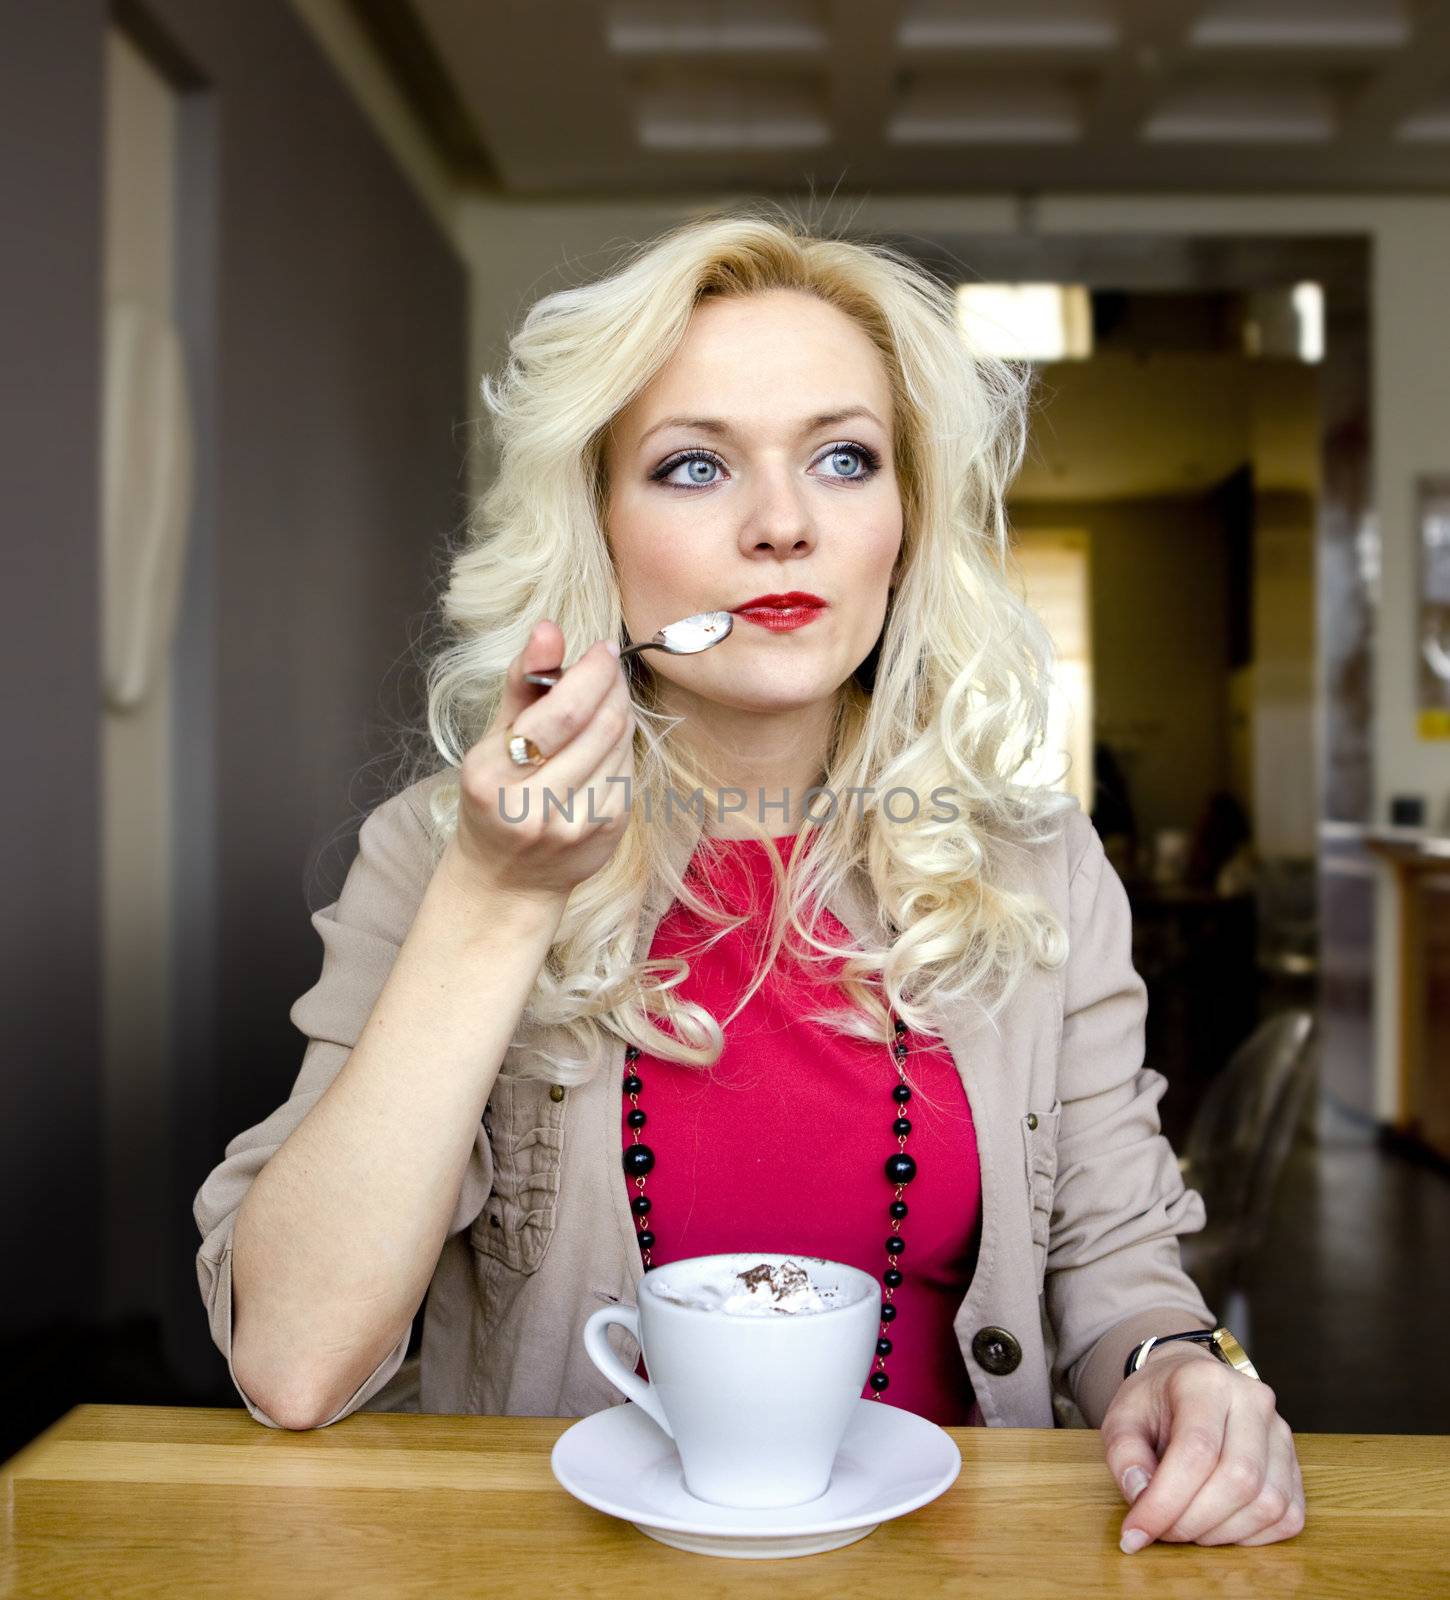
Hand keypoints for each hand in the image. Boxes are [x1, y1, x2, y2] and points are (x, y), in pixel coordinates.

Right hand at [447, 619, 635, 908]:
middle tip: (608, 665)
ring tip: (606, 696)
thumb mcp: (491, 741)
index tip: (602, 649)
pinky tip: (607, 737)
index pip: (562, 715)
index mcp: (494, 778)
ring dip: (620, 710)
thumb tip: (548, 628)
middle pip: (599, 727)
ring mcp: (576, 824)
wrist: (505, 880)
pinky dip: (622, 743)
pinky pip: (628, 769)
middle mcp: (534, 807)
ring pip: (620, 744)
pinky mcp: (607, 832)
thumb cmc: (494, 797)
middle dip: (611, 685)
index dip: (591, 674)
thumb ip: (521, 683)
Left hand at [1102, 1344, 1305, 1552]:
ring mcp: (1281, 1432)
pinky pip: (1288, 1516)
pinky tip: (1218, 1527)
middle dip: (1194, 1521)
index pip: (1197, 1449)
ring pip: (1268, 1503)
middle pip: (1238, 1479)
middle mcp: (1253, 1400)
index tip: (1135, 1533)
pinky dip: (1252, 1536)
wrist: (1188, 1381)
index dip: (1166, 1501)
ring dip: (1223, 1533)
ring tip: (1187, 1527)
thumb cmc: (1154, 1403)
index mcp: (1205, 1381)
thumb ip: (1124, 1456)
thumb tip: (1142, 1498)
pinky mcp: (1295, 1464)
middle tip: (1162, 1532)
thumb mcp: (1122, 1418)